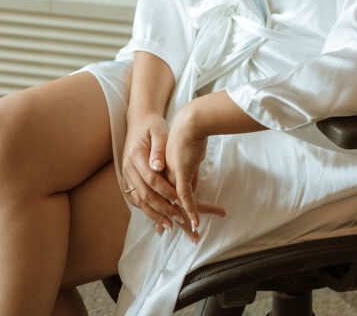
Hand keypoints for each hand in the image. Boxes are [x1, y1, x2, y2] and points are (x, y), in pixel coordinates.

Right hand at [121, 112, 179, 232]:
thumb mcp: (159, 132)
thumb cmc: (153, 126)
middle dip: (162, 208)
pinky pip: (133, 198)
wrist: (139, 121)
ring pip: (138, 199)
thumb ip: (158, 149)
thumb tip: (157, 167)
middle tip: (179, 219)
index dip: (166, 192)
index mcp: (135, 155)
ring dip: (154, 213)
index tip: (180, 201)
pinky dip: (145, 209)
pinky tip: (156, 217)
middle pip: (144, 193)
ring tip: (169, 225)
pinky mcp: (126, 178)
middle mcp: (127, 166)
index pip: (151, 179)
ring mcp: (125, 173)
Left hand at [165, 102, 224, 239]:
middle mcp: (163, 176)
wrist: (190, 121)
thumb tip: (192, 187)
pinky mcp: (181, 173)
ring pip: (175, 204)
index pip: (160, 197)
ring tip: (193, 234)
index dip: (163, 213)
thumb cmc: (189, 134)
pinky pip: (185, 197)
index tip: (164, 226)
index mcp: (161, 172)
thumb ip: (188, 174)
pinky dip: (191, 210)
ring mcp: (171, 176)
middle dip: (174, 222)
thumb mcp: (187, 157)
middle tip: (181, 234)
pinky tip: (195, 222)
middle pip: (166, 204)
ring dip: (184, 220)